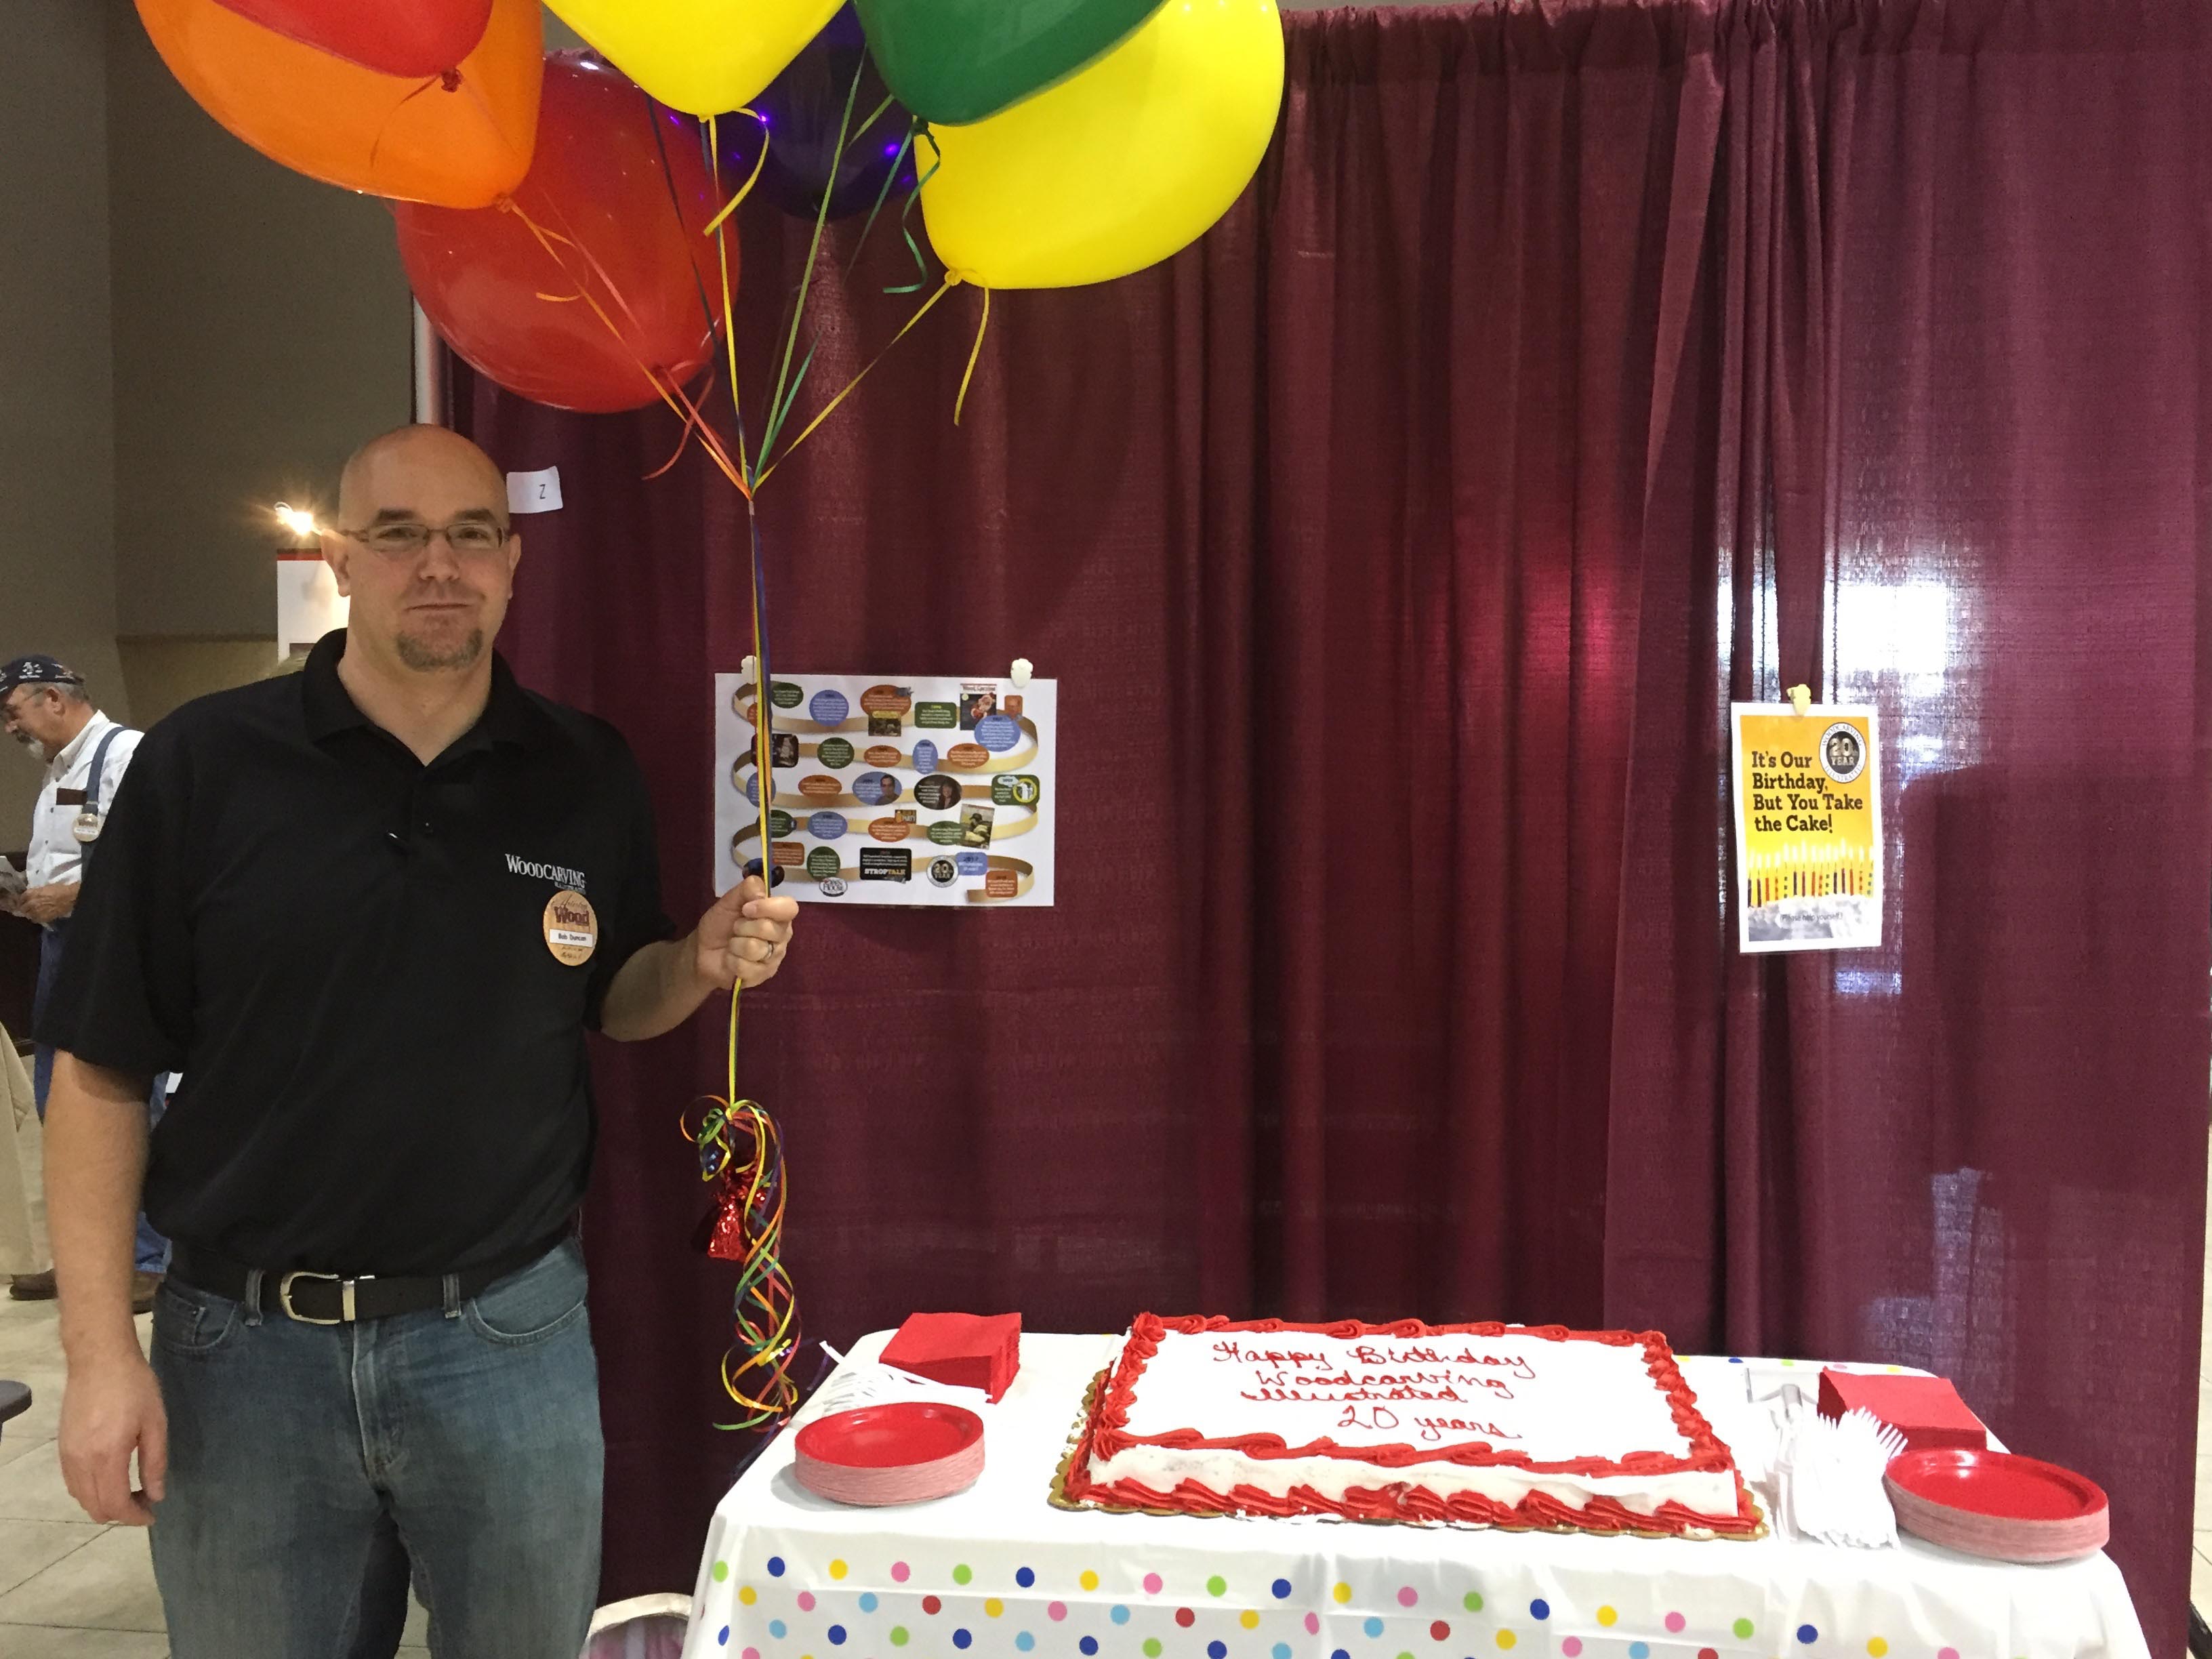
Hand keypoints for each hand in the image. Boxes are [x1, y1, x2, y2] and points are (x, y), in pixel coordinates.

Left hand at [17, 884, 73, 925]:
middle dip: (25, 908)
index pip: (21, 898)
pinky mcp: (42, 918)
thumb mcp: (45, 887)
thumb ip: (36, 892)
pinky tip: (41, 916)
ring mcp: (35, 911)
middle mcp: (30, 903)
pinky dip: (36, 918)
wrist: (69, 898)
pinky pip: (35, 920)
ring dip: (31, 913)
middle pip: (22, 908)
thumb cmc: (59, 889)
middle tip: (29, 908)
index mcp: (30, 893)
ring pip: (28, 915)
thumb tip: (33, 896)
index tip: (25, 901)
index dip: (23, 900)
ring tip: (36, 912)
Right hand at [59, 1347, 166, 1524]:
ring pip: (81, 1498)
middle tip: (145, 1502)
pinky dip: (90, 1491)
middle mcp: (81, 1462)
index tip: (151, 1515)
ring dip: (104, 1503)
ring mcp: (67, 1455)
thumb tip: (156, 1495)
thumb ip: (155, 1462)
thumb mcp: (155, 1423)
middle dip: (121, 1514)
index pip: (116, 1503)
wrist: (99, 1359)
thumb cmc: (134, 1387)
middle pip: (95, 1507)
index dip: (134, 1517)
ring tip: (131, 1491)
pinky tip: (111, 1478)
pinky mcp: (62, 1447)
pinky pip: (73, 1483)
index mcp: (107, 1456)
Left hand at [691, 875, 798, 991]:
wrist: (702, 952)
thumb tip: (762, 892)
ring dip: (735, 944)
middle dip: (743, 927)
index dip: (769, 907)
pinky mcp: (763, 975)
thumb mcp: (729, 901)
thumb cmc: (720, 925)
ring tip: (732, 945)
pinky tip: (731, 960)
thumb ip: (746, 889)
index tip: (747, 909)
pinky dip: (732, 961)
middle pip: (771, 929)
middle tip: (735, 929)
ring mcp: (774, 958)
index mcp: (778, 915)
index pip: (790, 908)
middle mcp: (781, 936)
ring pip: (756, 948)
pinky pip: (747, 967)